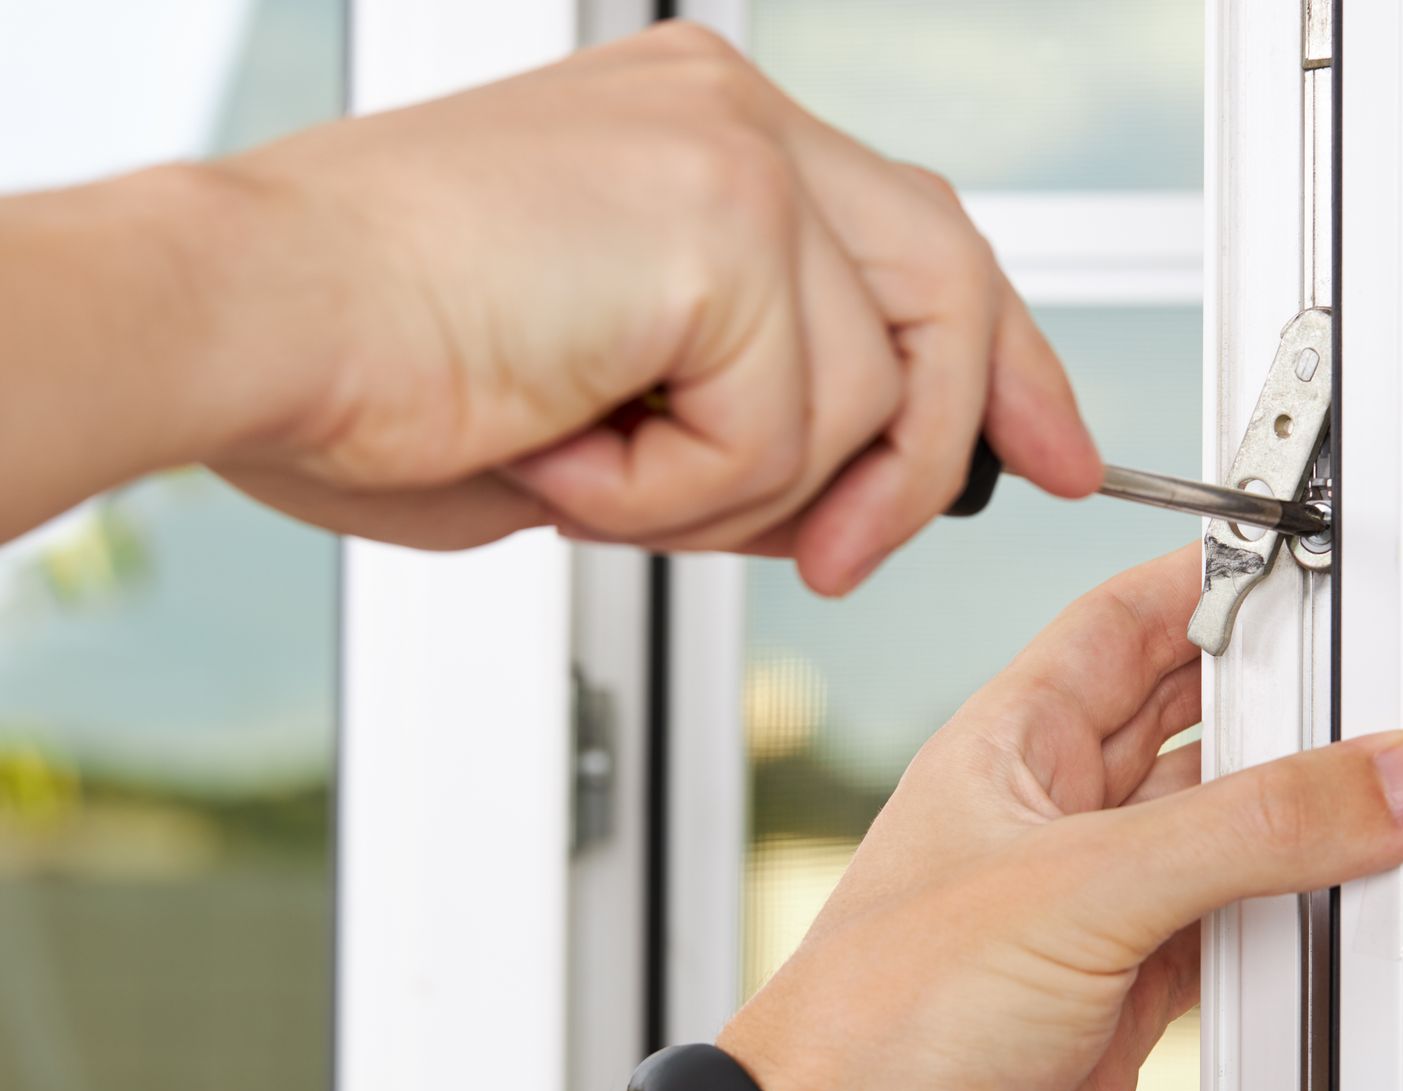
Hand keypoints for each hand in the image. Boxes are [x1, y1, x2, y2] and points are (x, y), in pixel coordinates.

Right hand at [202, 21, 1099, 590]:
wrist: (245, 326)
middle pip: (950, 281)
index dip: (999, 360)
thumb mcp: (614, 402)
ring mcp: (738, 153)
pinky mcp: (725, 216)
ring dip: (735, 490)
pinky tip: (572, 447)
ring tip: (593, 466)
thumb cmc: (375, 366)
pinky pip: (788, 423)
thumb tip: (843, 496)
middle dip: (938, 447)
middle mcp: (735, 117)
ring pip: (867, 388)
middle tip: (857, 553)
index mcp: (705, 137)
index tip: (1049, 446)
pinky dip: (681, 489)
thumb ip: (747, 416)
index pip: (918, 239)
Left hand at [714, 544, 1402, 1090]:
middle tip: (1370, 676)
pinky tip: (1335, 907)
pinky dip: (1293, 921)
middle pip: (1186, 722)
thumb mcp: (1077, 891)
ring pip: (1221, 833)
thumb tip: (1377, 778)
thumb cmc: (875, 1030)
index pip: (1122, 623)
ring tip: (1380, 787)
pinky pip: (1233, 933)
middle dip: (1274, 694)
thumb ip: (1245, 833)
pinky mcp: (1126, 1004)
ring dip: (1293, 817)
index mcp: (1009, 749)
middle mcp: (1052, 823)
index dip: (1206, 579)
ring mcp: (1092, 916)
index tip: (1300, 553)